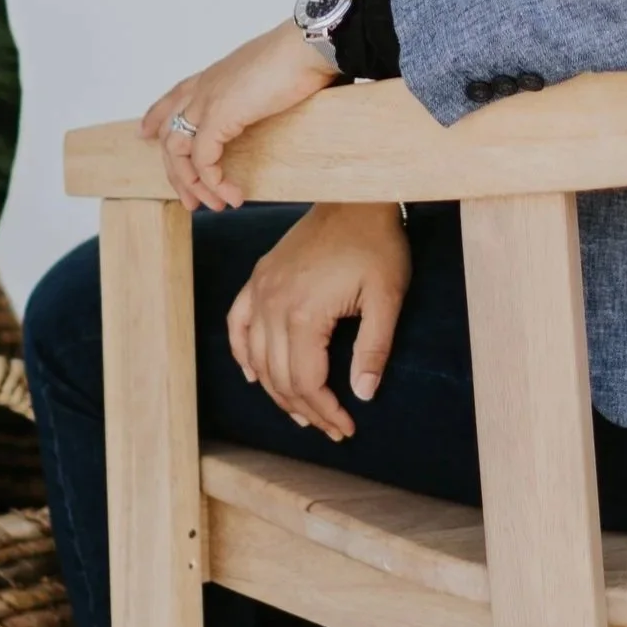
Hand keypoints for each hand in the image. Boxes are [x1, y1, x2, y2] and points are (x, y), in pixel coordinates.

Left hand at [141, 20, 336, 209]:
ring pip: (178, 152)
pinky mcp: (218, 116)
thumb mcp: (271, 78)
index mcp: (215, 76)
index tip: (145, 133)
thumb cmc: (301, 58)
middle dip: (177, 173)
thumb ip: (260, 93)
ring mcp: (207, 101)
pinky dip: (214, 182)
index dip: (156, 116)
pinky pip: (203, 159)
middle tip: (190, 201)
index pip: (174, 96)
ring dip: (194, 184)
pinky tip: (231, 195)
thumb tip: (273, 103)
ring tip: (215, 205)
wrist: (309, 46)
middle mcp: (204, 87)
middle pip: (170, 135)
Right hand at [227, 203, 410, 439]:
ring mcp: (260, 289)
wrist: (356, 197)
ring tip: (301, 413)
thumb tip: (364, 394)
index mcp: (303, 313)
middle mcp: (272, 304)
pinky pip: (237, 323)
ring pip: (256, 358)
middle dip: (305, 410)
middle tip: (330, 428)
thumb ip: (374, 349)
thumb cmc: (377, 245)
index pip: (305, 381)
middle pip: (279, 377)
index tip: (346, 428)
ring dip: (276, 391)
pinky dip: (242, 354)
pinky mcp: (258, 278)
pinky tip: (254, 375)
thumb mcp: (388, 298)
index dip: (325, 412)